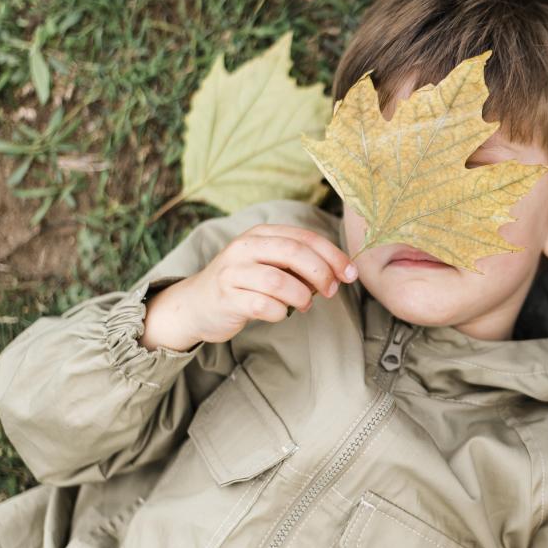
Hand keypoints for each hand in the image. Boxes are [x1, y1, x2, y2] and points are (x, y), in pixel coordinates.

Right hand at [140, 224, 357, 350]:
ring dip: (301, 296)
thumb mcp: (271, 264)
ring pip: (279, 281)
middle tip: (331, 291)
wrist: (197, 304)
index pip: (305, 238)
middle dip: (321, 273)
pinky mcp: (226, 298)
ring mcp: (232, 272)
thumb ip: (300, 264)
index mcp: (261, 234)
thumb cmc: (245, 283)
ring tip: (304, 305)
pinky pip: (262, 306)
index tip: (350, 274)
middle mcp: (244, 247)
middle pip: (294, 253)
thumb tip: (340, 273)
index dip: (333, 256)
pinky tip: (279, 313)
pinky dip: (279, 313)